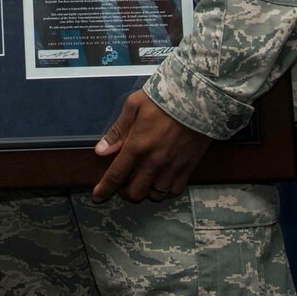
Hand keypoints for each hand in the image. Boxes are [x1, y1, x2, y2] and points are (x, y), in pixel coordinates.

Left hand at [91, 88, 210, 203]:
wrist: (199, 98)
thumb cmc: (163, 98)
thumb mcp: (134, 105)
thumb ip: (118, 130)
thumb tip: (101, 150)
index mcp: (137, 146)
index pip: (116, 175)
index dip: (104, 189)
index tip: (97, 197)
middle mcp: (154, 162)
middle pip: (135, 192)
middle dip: (125, 193)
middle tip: (123, 184)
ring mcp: (172, 167)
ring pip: (155, 194)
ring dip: (145, 192)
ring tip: (142, 181)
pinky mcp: (188, 167)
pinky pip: (174, 191)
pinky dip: (165, 191)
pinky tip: (161, 181)